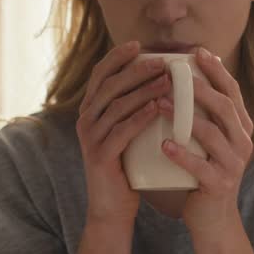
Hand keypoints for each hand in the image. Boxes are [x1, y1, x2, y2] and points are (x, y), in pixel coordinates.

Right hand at [77, 41, 170, 227]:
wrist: (112, 209)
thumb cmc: (126, 168)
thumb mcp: (127, 133)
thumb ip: (134, 110)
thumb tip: (162, 81)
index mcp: (90, 111)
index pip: (100, 75)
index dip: (117, 58)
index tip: (138, 44)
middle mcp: (85, 121)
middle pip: (109, 85)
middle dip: (136, 70)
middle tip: (162, 62)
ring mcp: (90, 138)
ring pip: (117, 105)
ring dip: (143, 90)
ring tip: (168, 81)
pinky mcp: (100, 156)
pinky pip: (121, 130)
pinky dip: (140, 116)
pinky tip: (157, 107)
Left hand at [157, 47, 253, 234]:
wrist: (212, 218)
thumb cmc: (204, 171)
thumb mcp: (209, 140)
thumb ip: (204, 114)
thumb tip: (183, 77)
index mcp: (241, 127)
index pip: (232, 92)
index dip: (216, 71)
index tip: (198, 52)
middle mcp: (242, 142)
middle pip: (224, 107)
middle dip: (201, 88)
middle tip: (175, 74)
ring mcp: (233, 164)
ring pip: (212, 134)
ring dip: (185, 117)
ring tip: (160, 104)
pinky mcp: (219, 184)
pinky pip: (200, 166)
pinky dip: (182, 154)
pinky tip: (164, 145)